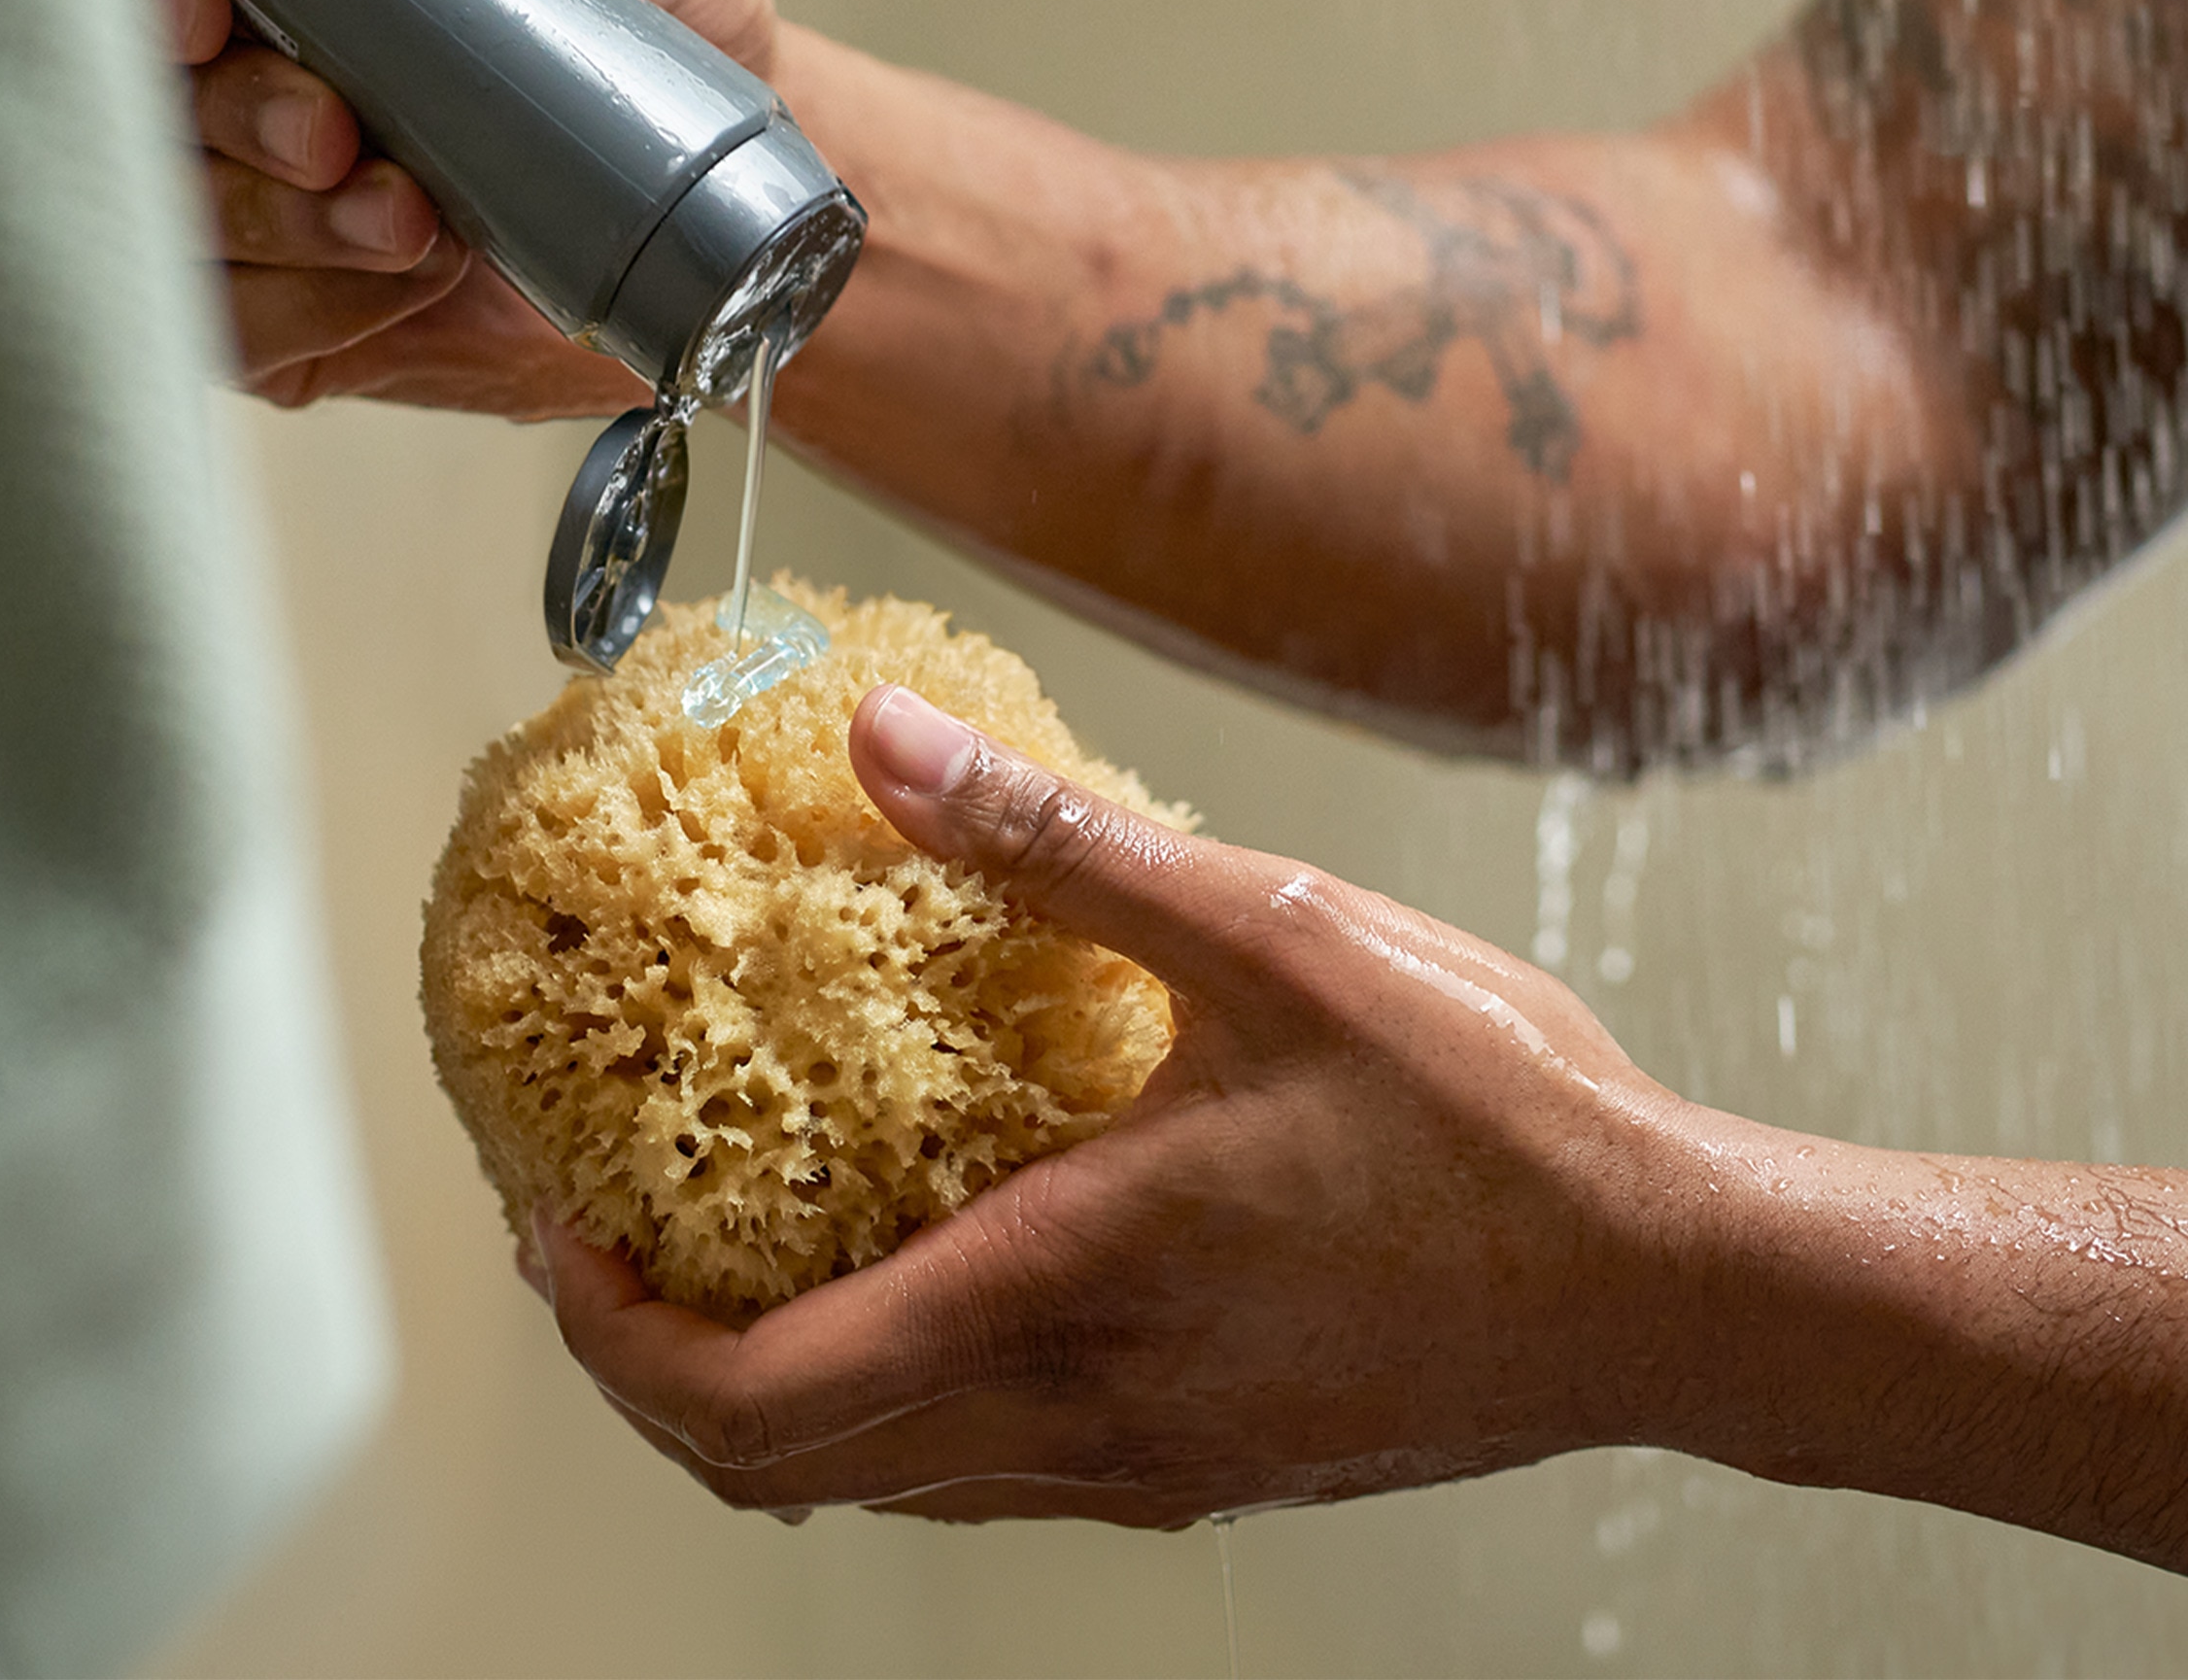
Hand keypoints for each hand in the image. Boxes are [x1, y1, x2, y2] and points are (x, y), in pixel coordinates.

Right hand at [152, 0, 780, 414]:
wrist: (718, 228)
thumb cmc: (651, 70)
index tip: (210, 13)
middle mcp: (250, 91)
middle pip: (153, 101)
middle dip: (237, 116)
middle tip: (333, 135)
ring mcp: (256, 215)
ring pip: (185, 219)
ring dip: (287, 223)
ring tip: (405, 222)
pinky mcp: (286, 330)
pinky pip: (241, 331)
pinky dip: (319, 306)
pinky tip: (403, 282)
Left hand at [522, 684, 1708, 1524]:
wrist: (1671, 1295)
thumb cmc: (1496, 1132)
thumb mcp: (1271, 940)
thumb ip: (1054, 848)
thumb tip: (884, 741)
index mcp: (1057, 1299)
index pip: (745, 1399)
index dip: (603, 1330)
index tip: (551, 1221)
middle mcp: (1074, 1421)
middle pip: (775, 1470)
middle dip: (646, 1362)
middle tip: (602, 1233)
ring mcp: (1136, 1466)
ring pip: (873, 1482)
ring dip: (764, 1385)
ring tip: (731, 1241)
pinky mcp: (1198, 1466)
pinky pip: (976, 1466)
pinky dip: (885, 1394)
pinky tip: (922, 1265)